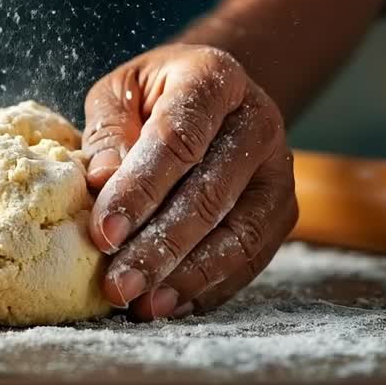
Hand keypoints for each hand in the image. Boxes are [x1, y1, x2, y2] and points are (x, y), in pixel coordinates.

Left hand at [82, 44, 296, 319]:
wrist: (211, 96)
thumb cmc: (153, 96)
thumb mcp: (120, 92)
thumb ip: (108, 131)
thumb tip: (100, 181)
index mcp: (213, 79)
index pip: (178, 139)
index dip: (140, 190)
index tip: (103, 233)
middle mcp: (257, 122)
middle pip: (211, 194)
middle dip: (161, 246)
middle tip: (118, 284)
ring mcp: (279, 169)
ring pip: (240, 233)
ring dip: (188, 277)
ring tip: (143, 305)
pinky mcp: (284, 209)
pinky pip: (252, 257)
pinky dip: (211, 287)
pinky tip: (171, 303)